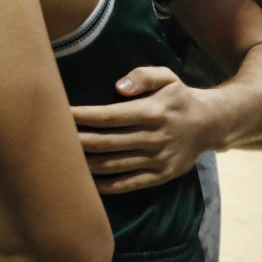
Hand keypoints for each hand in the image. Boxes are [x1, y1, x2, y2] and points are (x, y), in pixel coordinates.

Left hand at [71, 66, 215, 194]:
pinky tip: (83, 181)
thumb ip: (143, 76)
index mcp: (152, 112)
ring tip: (60, 159)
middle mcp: (154, 138)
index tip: (59, 114)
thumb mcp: (167, 77)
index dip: (82, 117)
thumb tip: (119, 86)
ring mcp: (157, 160)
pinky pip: (127, 184)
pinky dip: (104, 185)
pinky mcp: (160, 176)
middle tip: (50, 138)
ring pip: (113, 165)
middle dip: (76, 141)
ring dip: (84, 164)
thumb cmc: (177, 97)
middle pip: (106, 143)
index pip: (109, 117)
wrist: (210, 124)